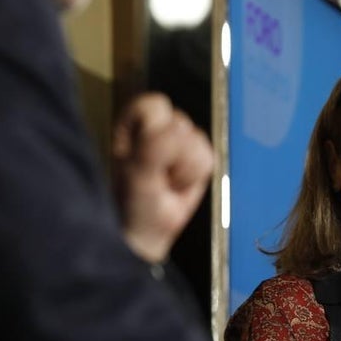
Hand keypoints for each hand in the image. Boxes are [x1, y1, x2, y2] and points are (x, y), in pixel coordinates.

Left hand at [111, 93, 212, 262]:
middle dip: (174, 154)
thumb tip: (178, 131)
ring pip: (198, 139)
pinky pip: (210, 156)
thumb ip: (155, 148)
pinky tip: (180, 187)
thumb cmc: (130, 205)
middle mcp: (154, 131)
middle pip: (181, 121)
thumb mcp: (137, 174)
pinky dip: (196, 176)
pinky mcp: (196, 159)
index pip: (154, 105)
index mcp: (131, 125)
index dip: (156, 129)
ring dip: (185, 169)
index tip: (145, 155)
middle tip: (157, 176)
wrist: (146, 234)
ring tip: (167, 184)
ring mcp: (177, 145)